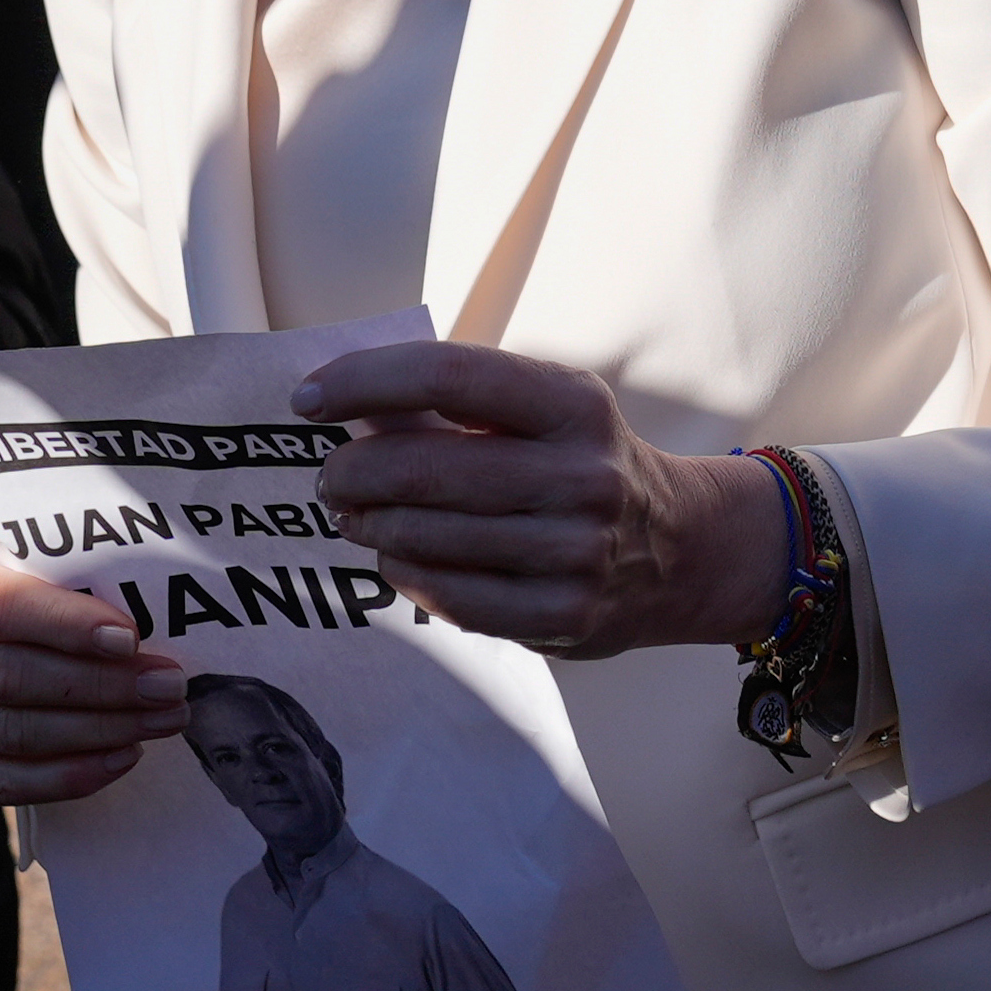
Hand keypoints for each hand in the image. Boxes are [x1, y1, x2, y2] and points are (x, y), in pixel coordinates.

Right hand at [0, 537, 189, 803]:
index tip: (130, 638)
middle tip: (166, 687)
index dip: (64, 625)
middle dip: (99, 685)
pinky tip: (119, 757)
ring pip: (10, 732)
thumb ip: (68, 581)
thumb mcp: (26, 567)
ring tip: (157, 720)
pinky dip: (65, 776)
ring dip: (97, 731)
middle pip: (7, 676)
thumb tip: (155, 612)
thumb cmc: (15, 595)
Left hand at [299, 342, 792, 657]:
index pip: (446, 376)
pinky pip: (452, 597)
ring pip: (427, 536)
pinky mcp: (566, 615)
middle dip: (352, 471)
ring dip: (371, 524)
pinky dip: (407, 575)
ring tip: (356, 516)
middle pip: (423, 466)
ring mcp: (577, 551)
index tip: (308, 399)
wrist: (683, 549)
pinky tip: (395, 558)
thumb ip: (456, 404)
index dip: (363, 382)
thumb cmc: (582, 464)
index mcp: (573, 404)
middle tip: (329, 477)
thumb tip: (345, 402)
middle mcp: (582, 475)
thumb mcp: (543, 411)